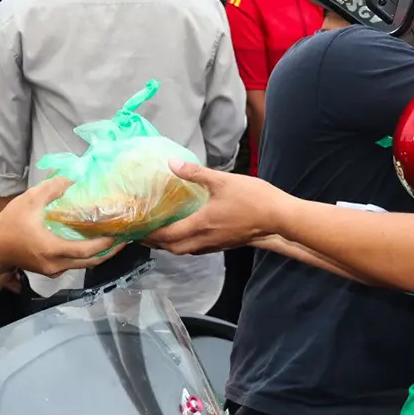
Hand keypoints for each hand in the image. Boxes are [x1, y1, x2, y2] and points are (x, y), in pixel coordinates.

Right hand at [0, 178, 121, 276]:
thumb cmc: (9, 225)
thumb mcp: (30, 200)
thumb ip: (53, 188)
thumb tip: (74, 177)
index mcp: (53, 249)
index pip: (87, 250)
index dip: (106, 243)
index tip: (119, 232)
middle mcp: (56, 265)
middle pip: (91, 262)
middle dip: (111, 252)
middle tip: (125, 239)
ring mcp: (54, 271)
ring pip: (84, 265)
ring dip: (100, 254)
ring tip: (113, 239)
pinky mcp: (50, 270)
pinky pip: (75, 265)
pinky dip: (87, 255)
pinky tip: (93, 243)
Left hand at [143, 161, 288, 254]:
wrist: (279, 217)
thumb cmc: (253, 198)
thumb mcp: (223, 180)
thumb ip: (195, 173)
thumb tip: (172, 163)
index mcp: (200, 225)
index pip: (167, 235)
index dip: (149, 234)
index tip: (135, 230)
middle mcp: (205, 239)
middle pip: (173, 249)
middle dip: (156, 243)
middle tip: (143, 232)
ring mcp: (215, 244)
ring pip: (185, 251)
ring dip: (170, 245)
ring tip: (160, 233)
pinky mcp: (224, 244)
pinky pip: (197, 248)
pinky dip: (185, 243)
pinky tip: (186, 231)